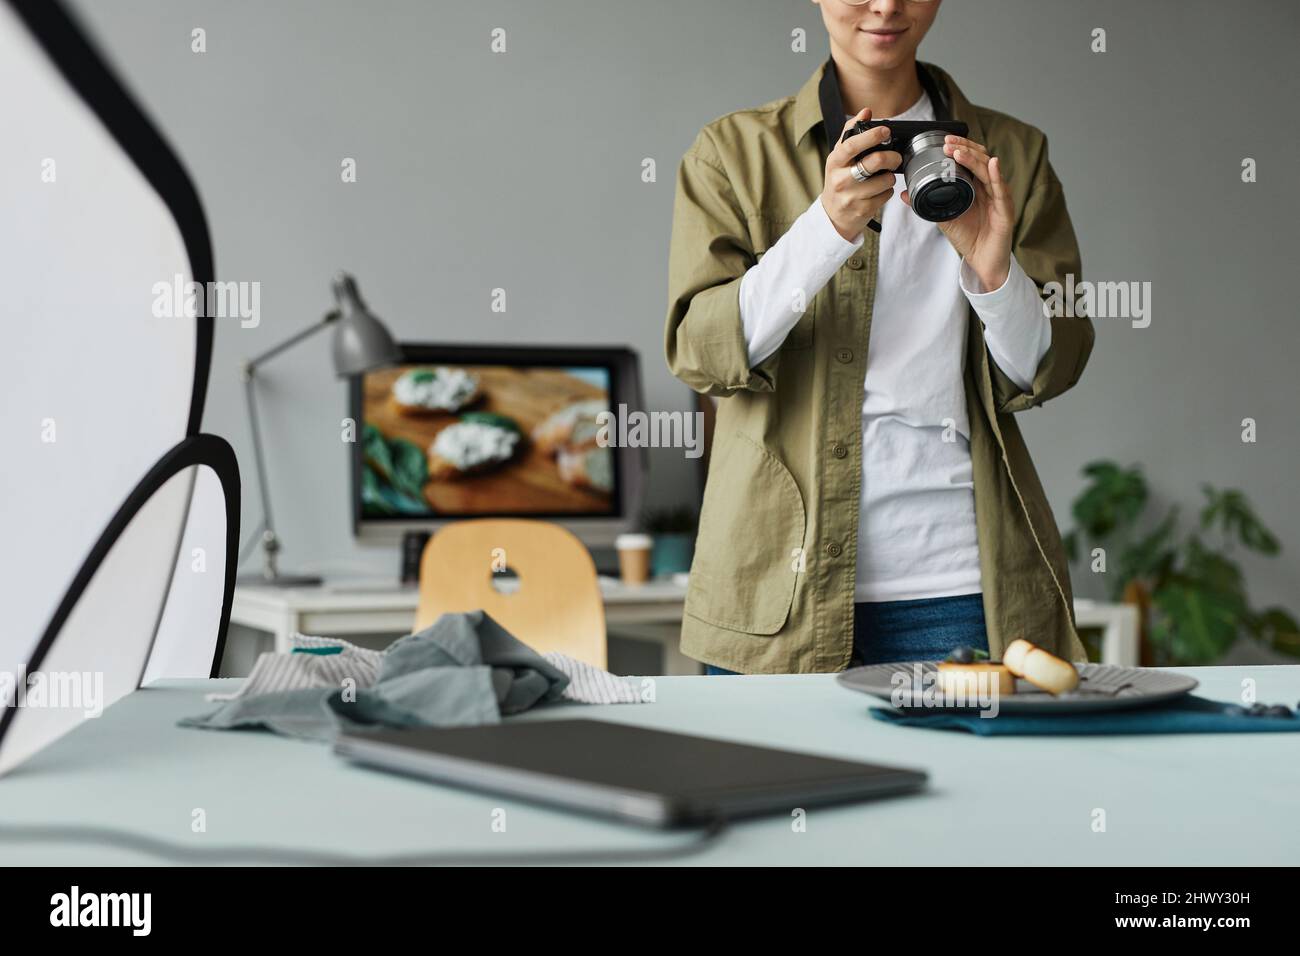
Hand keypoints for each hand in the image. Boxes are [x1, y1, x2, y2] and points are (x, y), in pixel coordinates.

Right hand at [821, 108, 901, 241]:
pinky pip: (886, 195)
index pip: (852, 145)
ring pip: (884, 180)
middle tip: (895, 157)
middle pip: (873, 162)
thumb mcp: (839, 157)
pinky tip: (879, 190)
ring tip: (884, 176)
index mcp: (835, 162)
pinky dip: (887, 191)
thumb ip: (851, 132)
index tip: (885, 131)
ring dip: (890, 177)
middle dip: (891, 157)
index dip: (871, 136)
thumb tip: (865, 112)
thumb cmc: (839, 180)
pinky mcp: (863, 210)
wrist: (833, 214)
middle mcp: (840, 180)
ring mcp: (851, 197)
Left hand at [902, 135, 1013, 290]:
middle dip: (964, 148)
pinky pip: (1001, 190)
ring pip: (989, 170)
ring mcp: (999, 197)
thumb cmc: (968, 237)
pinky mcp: (1005, 210)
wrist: (981, 261)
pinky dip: (997, 175)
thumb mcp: (944, 217)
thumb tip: (905, 193)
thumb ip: (927, 204)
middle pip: (981, 159)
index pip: (971, 159)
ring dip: (974, 158)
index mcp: (977, 185)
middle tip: (948, 142)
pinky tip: (992, 163)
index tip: (944, 141)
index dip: (960, 147)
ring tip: (958, 151)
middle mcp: (989, 187)